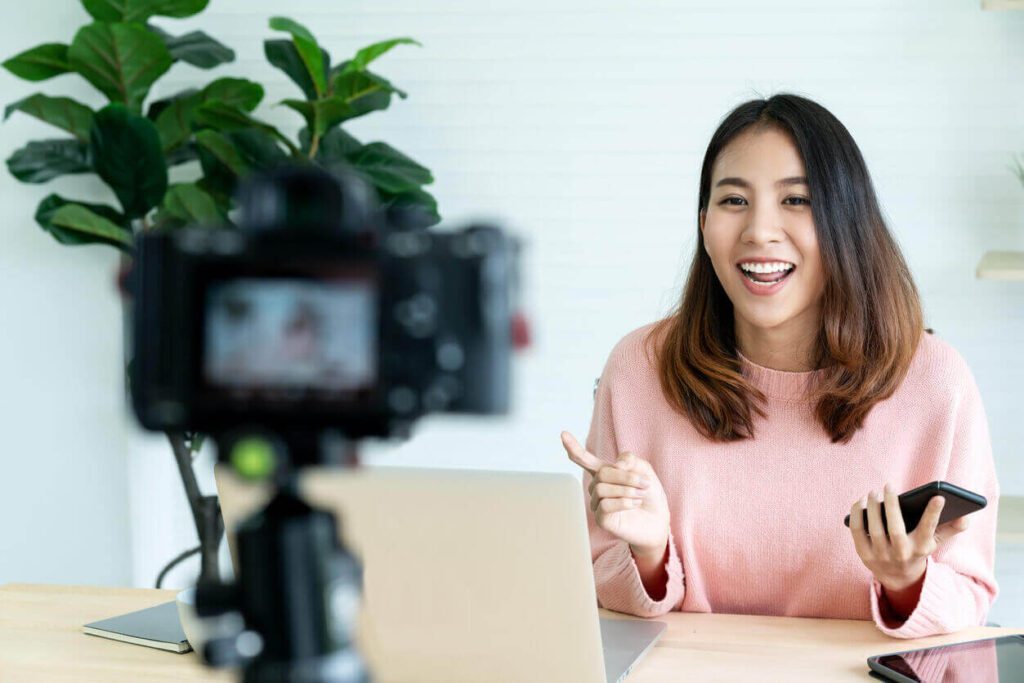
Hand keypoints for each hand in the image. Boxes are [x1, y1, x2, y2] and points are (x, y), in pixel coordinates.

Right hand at [561, 431, 669, 559]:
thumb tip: (615, 465)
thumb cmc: (649, 494)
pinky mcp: (601, 519)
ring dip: (626, 490)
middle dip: (626, 477)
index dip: (574, 447)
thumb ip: (630, 460)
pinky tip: (635, 504)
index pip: (585, 459)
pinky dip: (624, 502)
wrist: (658, 519)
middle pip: (602, 473)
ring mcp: (597, 503)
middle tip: (645, 483)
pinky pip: (605, 505)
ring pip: (602, 489)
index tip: (563, 434)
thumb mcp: (644, 469)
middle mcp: (597, 487)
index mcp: (605, 472)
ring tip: (641, 494)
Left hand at [848, 483, 970, 592]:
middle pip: (895, 529)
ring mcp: (881, 555)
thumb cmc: (916, 550)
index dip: (934, 514)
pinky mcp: (864, 554)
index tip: (939, 496)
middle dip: (892, 505)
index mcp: (920, 548)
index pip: (928, 530)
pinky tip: (861, 502)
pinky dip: (857, 515)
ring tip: (874, 492)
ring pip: (874, 529)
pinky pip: (857, 531)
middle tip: (888, 485)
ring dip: (872, 508)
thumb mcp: (934, 542)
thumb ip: (949, 529)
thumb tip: (966, 517)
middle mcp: (901, 553)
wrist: (898, 577)